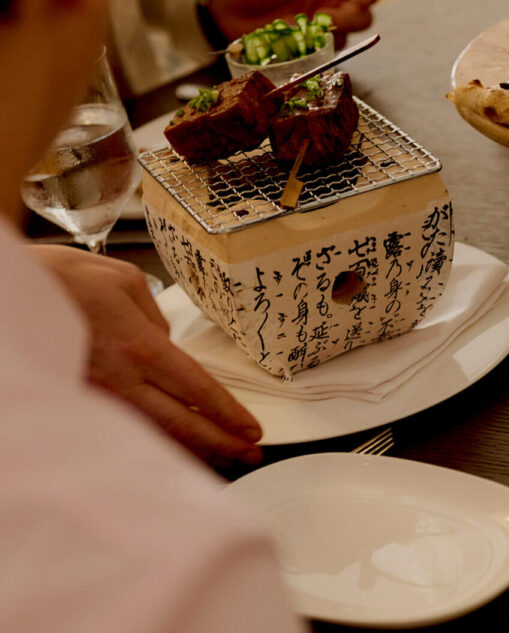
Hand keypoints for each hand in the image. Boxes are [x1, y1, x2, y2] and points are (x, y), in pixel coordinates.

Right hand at [33, 245, 263, 467]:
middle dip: (219, 445)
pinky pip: (120, 432)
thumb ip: (155, 318)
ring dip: (188, 452)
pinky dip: (150, 445)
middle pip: (179, 425)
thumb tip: (165, 344)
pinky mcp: (74, 404)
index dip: (227, 414)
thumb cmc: (62, 278)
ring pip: (149, 437)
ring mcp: (93, 398)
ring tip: (221, 462)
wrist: (6, 296)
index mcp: (138, 346)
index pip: (196, 390)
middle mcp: (118, 381)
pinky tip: (169, 452)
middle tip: (251, 458)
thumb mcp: (124, 281)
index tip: (252, 432)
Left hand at [206, 0, 381, 46]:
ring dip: (332, 36)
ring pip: (348, 38)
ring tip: (304, 30)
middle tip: (323, 17)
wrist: (224, 5)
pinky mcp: (308, 48)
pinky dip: (317, 52)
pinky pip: (325, 54)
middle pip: (364, 16)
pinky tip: (297, 44)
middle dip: (352, 19)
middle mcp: (333, 3)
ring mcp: (321, 28)